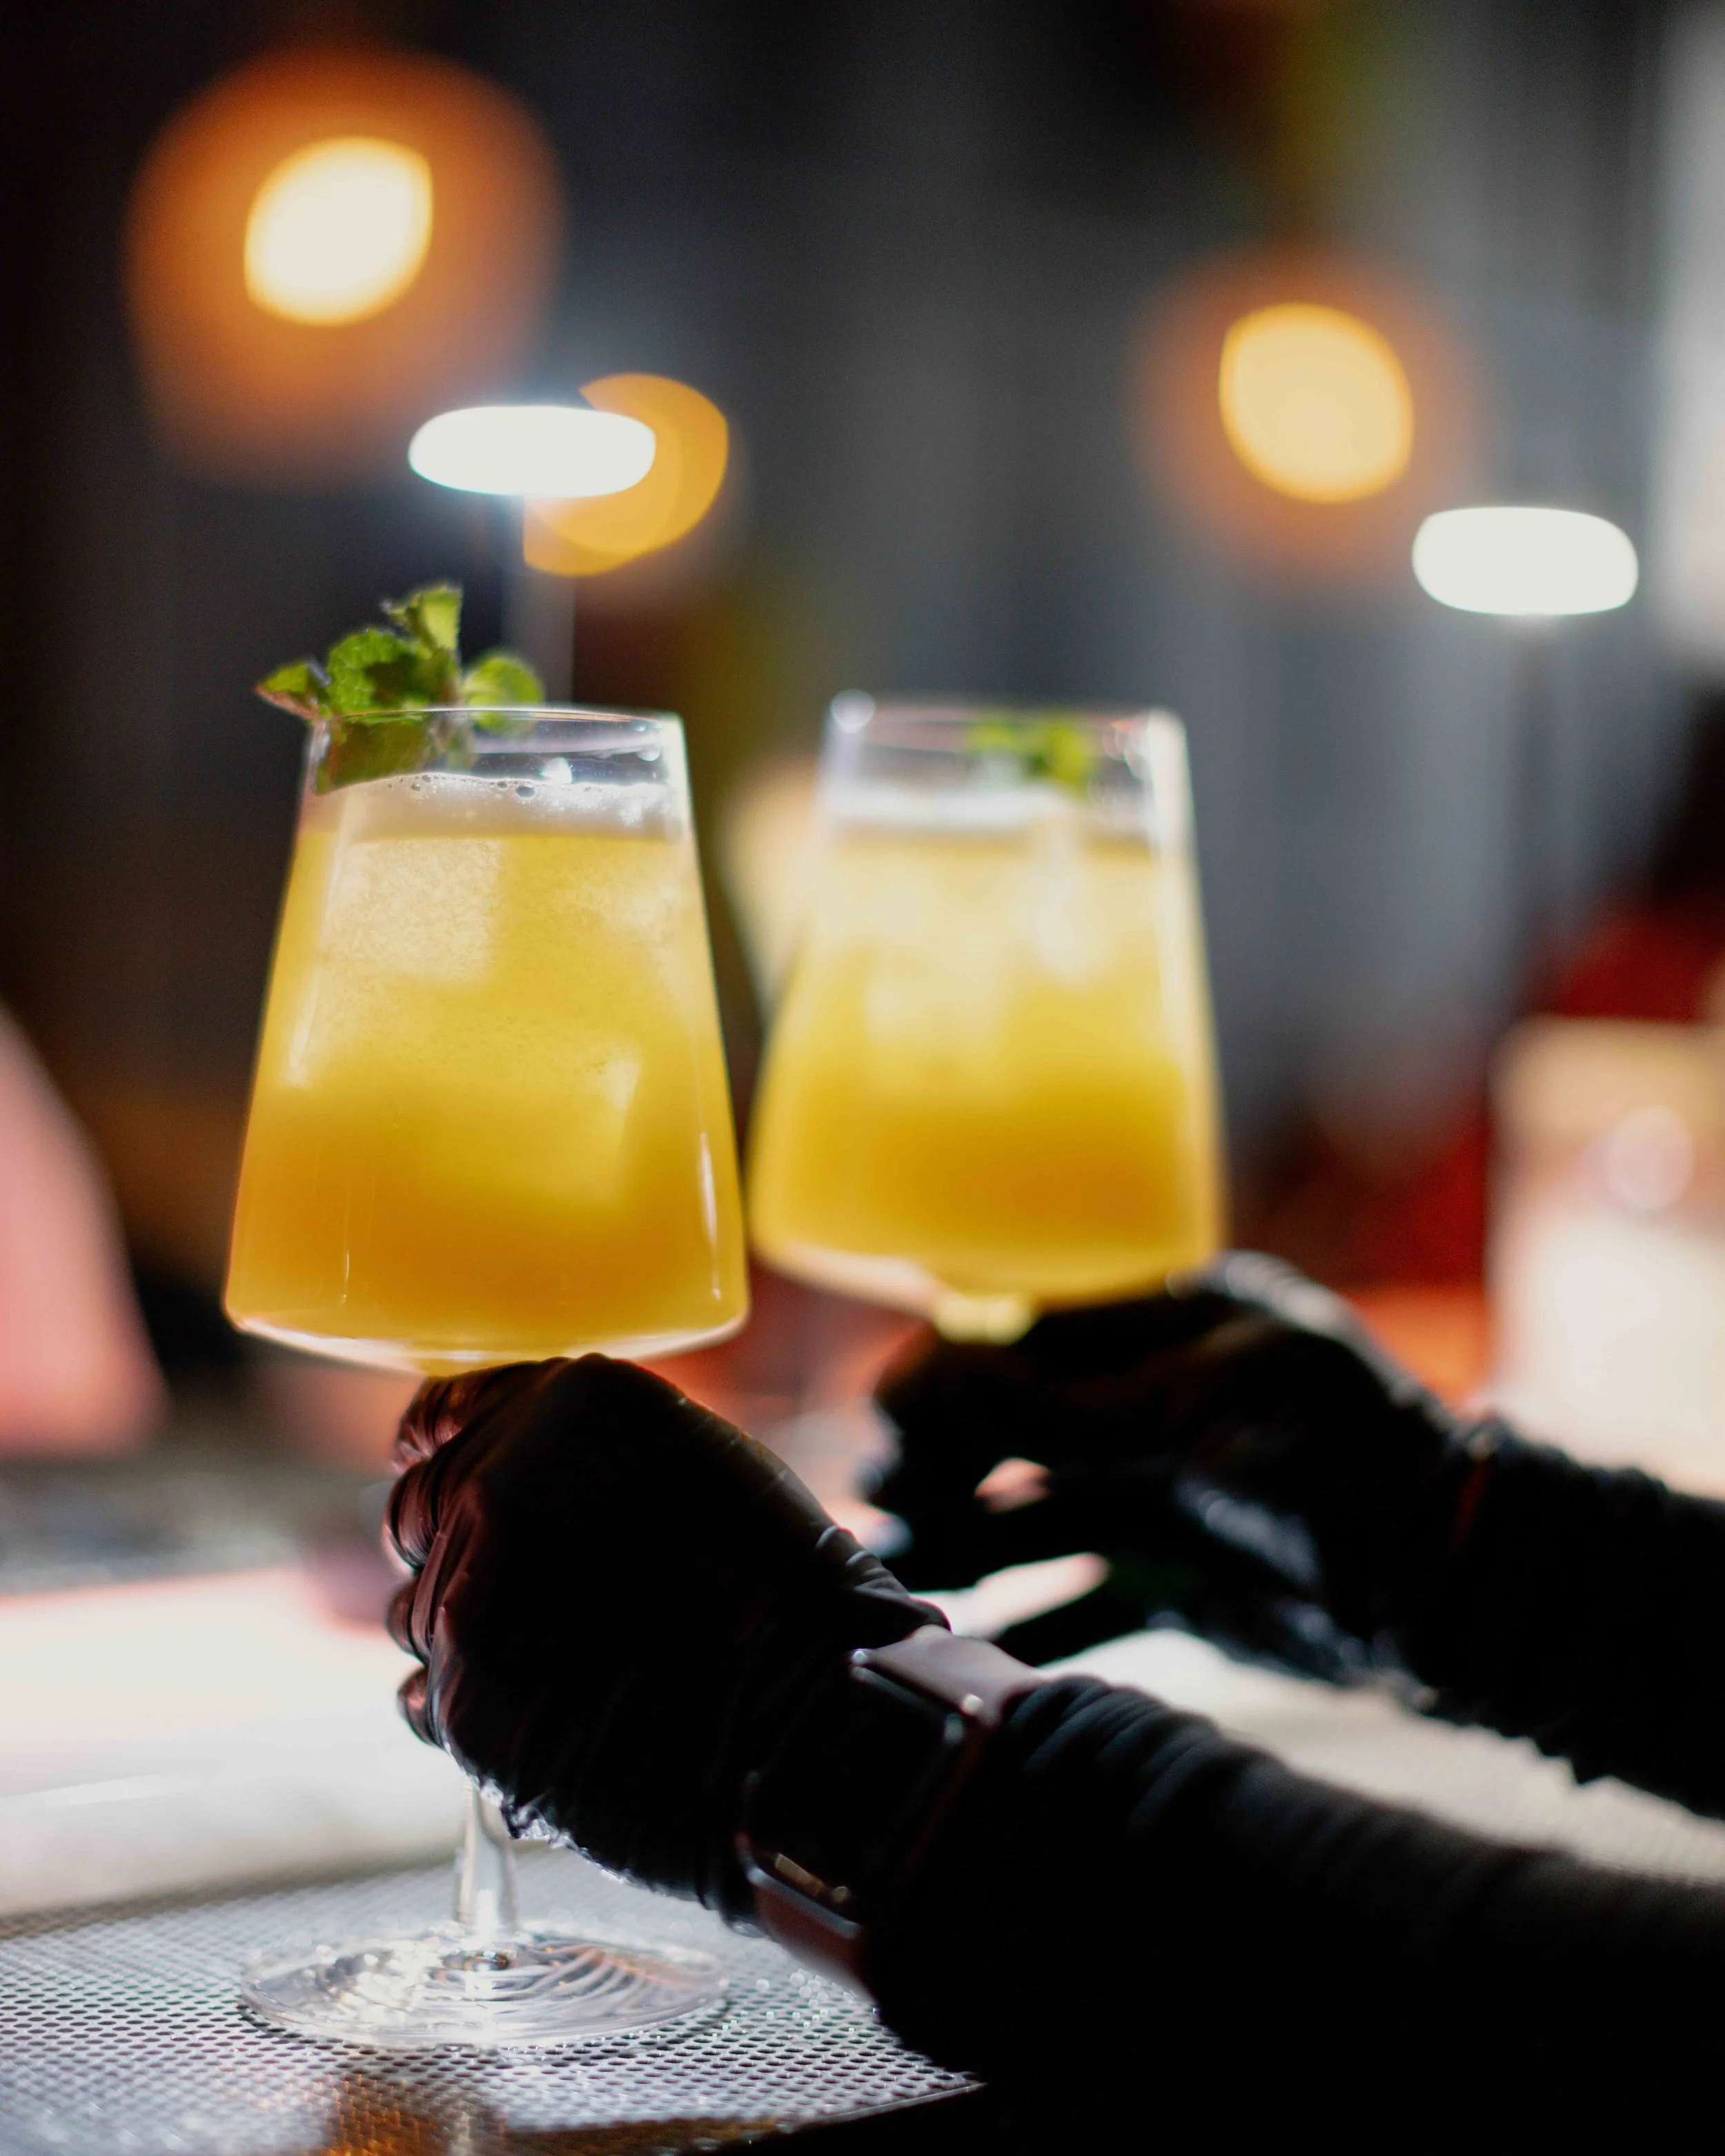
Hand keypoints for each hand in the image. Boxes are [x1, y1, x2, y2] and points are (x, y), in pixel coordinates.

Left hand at [386, 1355, 936, 1917]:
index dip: (444, 1448)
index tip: (440, 1465)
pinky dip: (468, 1703)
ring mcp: (471, 1600)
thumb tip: (511, 1464)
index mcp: (567, 1405)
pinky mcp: (464, 1706)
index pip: (441, 1416)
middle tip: (528, 1583)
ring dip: (464, 1628)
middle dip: (454, 1543)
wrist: (817, 1716)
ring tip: (556, 1656)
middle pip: (414, 1511)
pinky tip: (537, 1708)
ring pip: (415, 1608)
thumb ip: (588, 1447)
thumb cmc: (783, 1587)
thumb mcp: (696, 1459)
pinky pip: (420, 1697)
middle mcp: (499, 1486)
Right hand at [871, 1253, 1472, 1670]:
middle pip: (1016, 1428)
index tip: (888, 1413)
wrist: (1453, 1584)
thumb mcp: (1200, 1410)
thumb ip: (1065, 1404)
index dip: (952, 1372)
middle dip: (944, 1462)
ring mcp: (1165, 1492)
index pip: (1029, 1332)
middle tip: (884, 1503)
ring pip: (1035, 1516)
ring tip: (895, 1573)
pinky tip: (970, 1642)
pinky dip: (1029, 1618)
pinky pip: (1083, 1597)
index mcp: (1174, 1324)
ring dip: (966, 1543)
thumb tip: (932, 1372)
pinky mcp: (1178, 1578)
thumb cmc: (1342, 1459)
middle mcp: (1158, 1402)